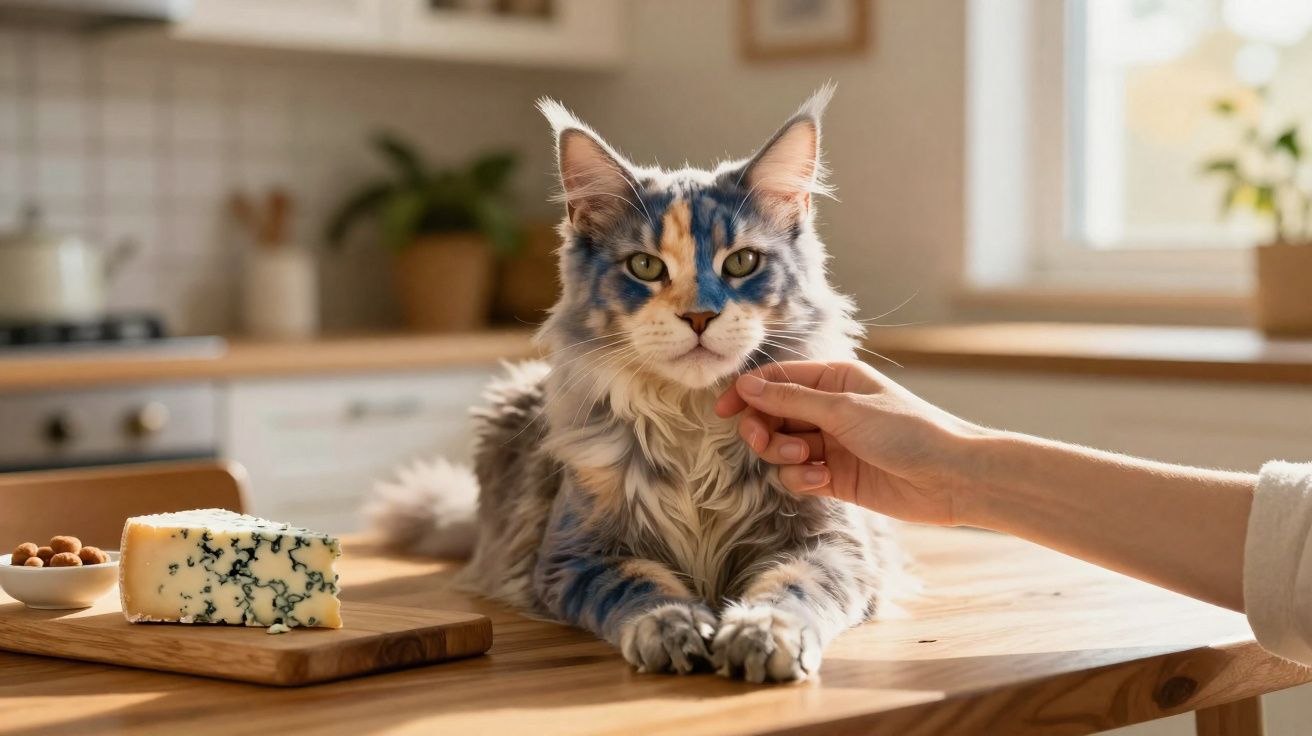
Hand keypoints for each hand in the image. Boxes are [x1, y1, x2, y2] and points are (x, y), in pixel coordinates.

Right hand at [714, 361, 986, 525]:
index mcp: (835, 380)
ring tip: (805, 461)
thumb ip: (792, 400)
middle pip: (773, 415)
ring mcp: (832, 445)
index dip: (747, 394)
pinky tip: (820, 481)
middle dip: (764, 429)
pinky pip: (799, 476)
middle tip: (766, 442)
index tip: (722, 412)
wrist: (951, 478)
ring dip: (784, 456)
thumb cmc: (908, 431)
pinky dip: (801, 479)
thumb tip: (747, 386)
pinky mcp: (836, 478)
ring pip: (783, 448)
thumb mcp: (845, 409)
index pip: (777, 380)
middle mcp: (830, 409)